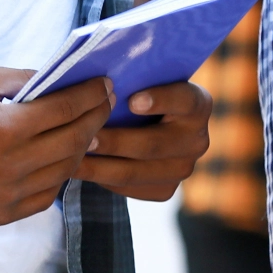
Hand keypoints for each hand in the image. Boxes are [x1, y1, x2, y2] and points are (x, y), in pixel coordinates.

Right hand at [0, 66, 113, 224]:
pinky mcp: (0, 214)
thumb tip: (63, 79)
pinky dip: (60, 175)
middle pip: (73, 140)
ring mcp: (6, 194)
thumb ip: (24, 78)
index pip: (65, 109)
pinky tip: (62, 157)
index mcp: (5, 128)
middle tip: (106, 102)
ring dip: (82, 146)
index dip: (90, 94)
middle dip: (96, 116)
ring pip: (64, 170)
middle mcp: (10, 165)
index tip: (105, 84)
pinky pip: (46, 196)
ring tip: (89, 127)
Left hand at [77, 80, 212, 200]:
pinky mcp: (166, 190)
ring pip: (135, 172)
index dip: (160, 100)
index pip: (183, 100)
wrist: (154, 127)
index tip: (132, 101)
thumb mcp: (146, 83)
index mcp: (198, 104)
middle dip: (116, 142)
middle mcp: (198, 140)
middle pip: (152, 145)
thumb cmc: (142, 93)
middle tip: (87, 137)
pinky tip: (80, 169)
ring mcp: (183, 169)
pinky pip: (129, 188)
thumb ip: (134, 81)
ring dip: (100, 166)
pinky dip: (102, 179)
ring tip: (73, 158)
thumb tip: (100, 82)